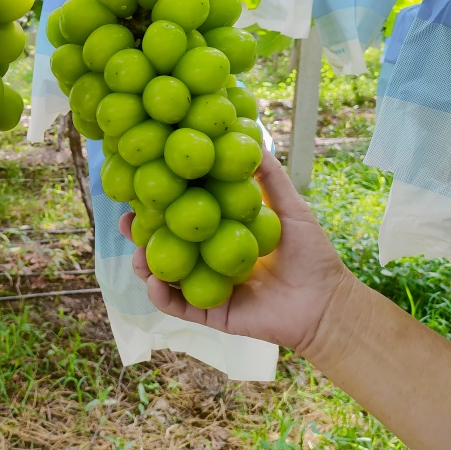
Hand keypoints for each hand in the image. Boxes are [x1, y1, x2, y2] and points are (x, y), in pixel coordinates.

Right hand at [119, 149, 358, 354]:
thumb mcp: (289, 207)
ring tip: (138, 254)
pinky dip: (160, 296)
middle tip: (125, 219)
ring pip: (165, 274)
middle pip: (165, 242)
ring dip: (144, 264)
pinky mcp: (210, 311)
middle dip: (140, 231)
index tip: (143, 183)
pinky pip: (178, 306)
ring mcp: (206, 285)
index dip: (162, 200)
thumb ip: (269, 176)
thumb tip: (252, 137)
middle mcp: (208, 257)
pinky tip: (154, 283)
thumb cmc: (311, 254)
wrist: (325, 302)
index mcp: (222, 232)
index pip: (185, 213)